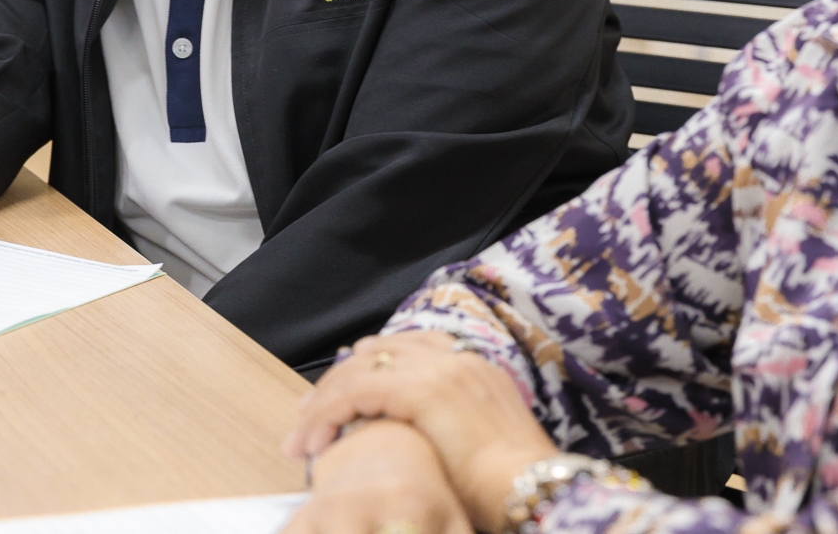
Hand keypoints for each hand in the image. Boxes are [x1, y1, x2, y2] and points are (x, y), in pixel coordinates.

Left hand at [286, 333, 557, 531]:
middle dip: (338, 381)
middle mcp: (458, 359)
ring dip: (324, 402)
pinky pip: (355, 392)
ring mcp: (441, 369)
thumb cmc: (512, 486)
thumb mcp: (480, 446)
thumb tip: (421, 446)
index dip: (369, 365)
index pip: (410, 348)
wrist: (536, 489)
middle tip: (308, 413)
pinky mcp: (421, 390)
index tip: (342, 393)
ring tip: (301, 436)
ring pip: (360, 370)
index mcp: (477, 368)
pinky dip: (327, 414)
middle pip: (379, 352)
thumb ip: (452, 432)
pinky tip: (313, 442)